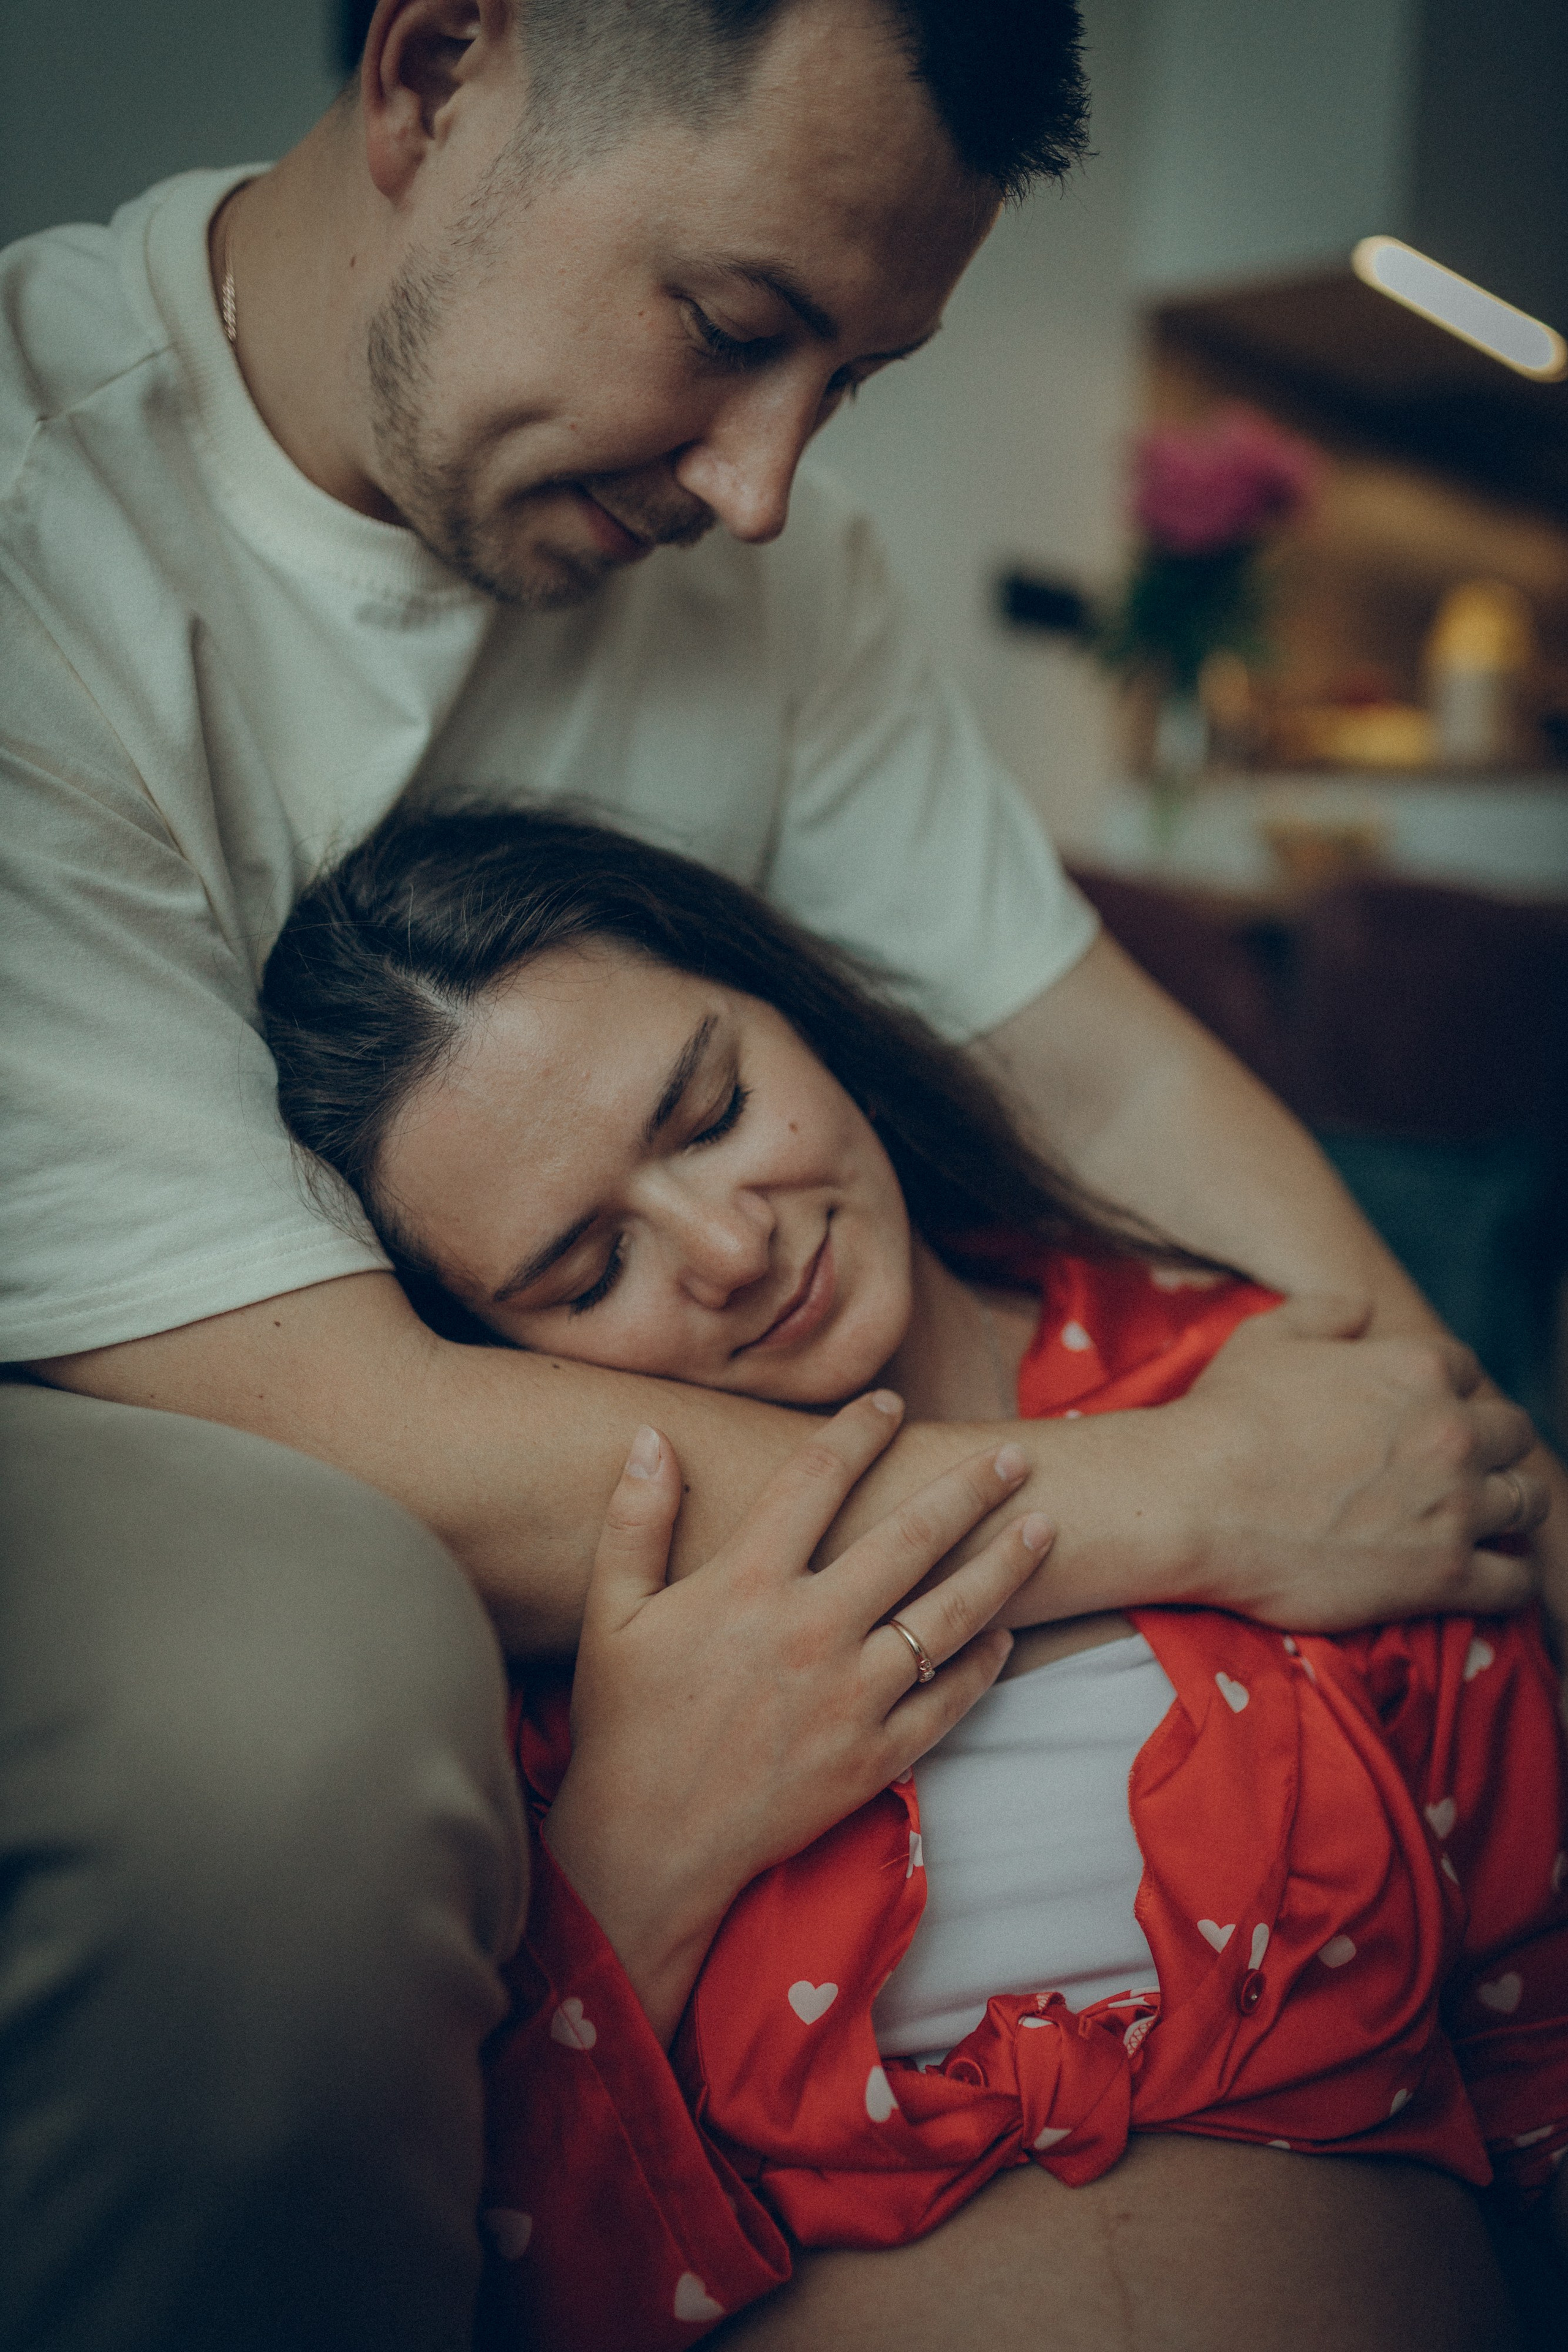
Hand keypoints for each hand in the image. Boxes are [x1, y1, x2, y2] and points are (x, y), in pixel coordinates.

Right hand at [541, 1392, 1050, 2042]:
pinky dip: (983, 1665)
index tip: (889, 1403)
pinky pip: (948, 1701)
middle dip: (971, 1489)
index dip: (857, 1430)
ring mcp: (851, 1696)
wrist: (645, 1848)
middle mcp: (810, 1630)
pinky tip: (1004, 1635)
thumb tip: (653, 1437)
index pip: (816, 1478)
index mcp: (745, 1583)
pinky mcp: (873, 1756)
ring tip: (1044, 1528)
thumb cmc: (624, 1725)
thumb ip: (635, 1520)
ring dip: (1003, 1566)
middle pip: (911, 1536)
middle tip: (1015, 1457)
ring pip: (950, 1615)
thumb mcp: (612, 1615)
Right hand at [1171, 1294, 1547, 1629]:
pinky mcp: (1444, 1576)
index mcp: (1419, 1369)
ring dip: (1506, 1509)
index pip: (1467, 1371)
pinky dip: (1508, 1579)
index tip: (1423, 1418)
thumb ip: (1325, 1312)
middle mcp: (1453, 1432)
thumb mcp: (1267, 1336)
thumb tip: (1362, 1308)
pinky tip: (1484, 1577)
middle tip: (1451, 1470)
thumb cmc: (1225, 1416)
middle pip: (1512, 1434)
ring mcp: (1455, 1507)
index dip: (1446, 1393)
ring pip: (1527, 1504)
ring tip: (1478, 1522)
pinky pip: (1515, 1582)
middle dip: (1488, 1448)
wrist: (1196, 1500)